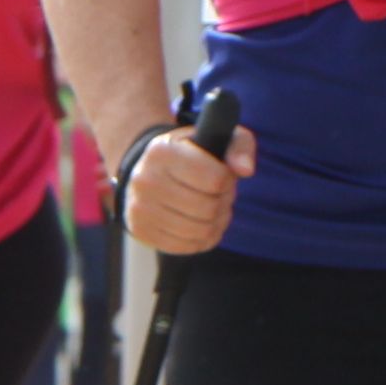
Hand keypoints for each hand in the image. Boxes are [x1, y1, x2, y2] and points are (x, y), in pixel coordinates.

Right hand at [120, 118, 248, 256]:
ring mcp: (140, 208)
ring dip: (216, 222)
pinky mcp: (141, 231)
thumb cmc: (192, 153)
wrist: (150, 170)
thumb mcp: (217, 138)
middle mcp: (145, 180)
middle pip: (208, 208)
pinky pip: (186, 246)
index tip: (223, 174)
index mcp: (163, 151)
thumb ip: (239, 147)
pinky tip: (202, 223)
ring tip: (214, 208)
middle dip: (223, 202)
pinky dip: (202, 238)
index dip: (228, 180)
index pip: (215, 179)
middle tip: (221, 194)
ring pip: (200, 231)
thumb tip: (246, 170)